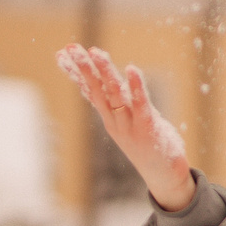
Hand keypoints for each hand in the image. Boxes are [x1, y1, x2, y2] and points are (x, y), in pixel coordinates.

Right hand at [57, 44, 194, 211]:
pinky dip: (136, 86)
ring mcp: (129, 124)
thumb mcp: (130, 124)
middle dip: (84, 68)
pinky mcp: (148, 127)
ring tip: (95, 52)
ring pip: (114, 94)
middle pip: (97, 90)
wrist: (164, 178)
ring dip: (105, 72)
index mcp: (110, 118)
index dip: (76, 73)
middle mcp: (115, 120)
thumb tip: (112, 87)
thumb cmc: (150, 148)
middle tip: (71, 47)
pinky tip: (131, 69)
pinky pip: (140, 104)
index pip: (89, 91)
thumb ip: (121, 107)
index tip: (61, 54)